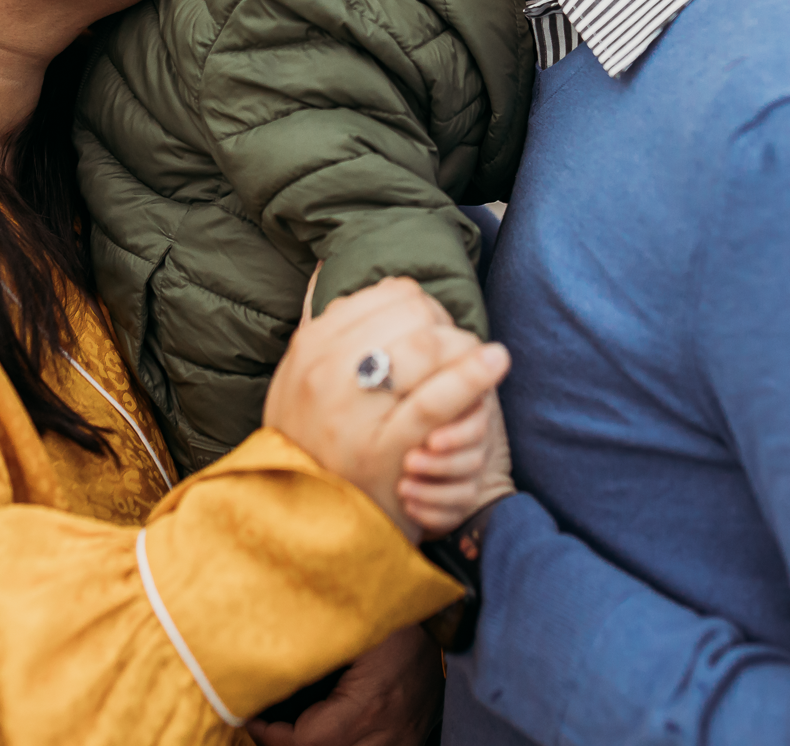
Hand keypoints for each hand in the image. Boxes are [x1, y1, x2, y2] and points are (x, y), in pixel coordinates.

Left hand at [245, 625, 442, 745]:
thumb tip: (271, 650)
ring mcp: (401, 741)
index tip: (253, 715)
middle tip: (266, 725)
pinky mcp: (410, 739)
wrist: (453, 619)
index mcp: (368, 704)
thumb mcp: (358, 624)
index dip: (270, 735)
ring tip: (291, 730)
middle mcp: (386, 732)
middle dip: (287, 745)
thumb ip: (316, 641)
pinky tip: (327, 733)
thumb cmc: (402, 614)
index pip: (305, 742)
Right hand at [264, 276, 511, 541]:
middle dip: (444, 324)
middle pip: (411, 315)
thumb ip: (319, 328)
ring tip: (480, 357)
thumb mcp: (293, 382)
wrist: (306, 522)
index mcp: (310, 349)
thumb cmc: (311, 446)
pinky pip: (438, 398)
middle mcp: (329, 374)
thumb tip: (328, 267)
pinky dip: (473, 374)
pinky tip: (496, 362)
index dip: (419, 304)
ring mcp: (357, 412)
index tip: (428, 324)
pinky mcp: (389, 448)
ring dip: (463, 347)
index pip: (385, 296)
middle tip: (454, 347)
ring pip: (427, 347)